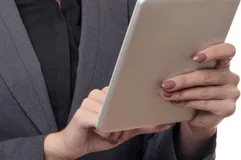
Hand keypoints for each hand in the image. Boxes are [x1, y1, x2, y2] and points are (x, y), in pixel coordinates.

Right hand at [45, 87, 173, 158]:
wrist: (74, 146)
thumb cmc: (97, 136)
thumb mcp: (124, 131)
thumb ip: (142, 125)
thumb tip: (166, 122)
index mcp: (106, 95)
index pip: (126, 94)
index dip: (133, 103)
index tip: (139, 109)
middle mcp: (97, 95)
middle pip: (121, 107)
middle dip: (121, 124)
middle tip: (113, 130)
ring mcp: (88, 102)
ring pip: (112, 117)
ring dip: (112, 130)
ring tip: (103, 132)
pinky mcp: (81, 114)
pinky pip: (101, 123)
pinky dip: (104, 132)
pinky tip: (98, 132)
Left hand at [160, 42, 239, 133]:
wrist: (198, 114)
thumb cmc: (192, 88)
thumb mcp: (191, 74)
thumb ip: (188, 66)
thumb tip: (167, 62)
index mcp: (223, 62)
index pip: (228, 50)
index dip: (214, 52)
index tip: (195, 57)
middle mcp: (231, 77)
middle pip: (206, 76)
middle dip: (183, 80)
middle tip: (166, 84)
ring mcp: (232, 93)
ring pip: (203, 91)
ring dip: (181, 93)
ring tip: (166, 93)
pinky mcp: (228, 108)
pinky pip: (204, 103)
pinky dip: (186, 102)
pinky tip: (174, 101)